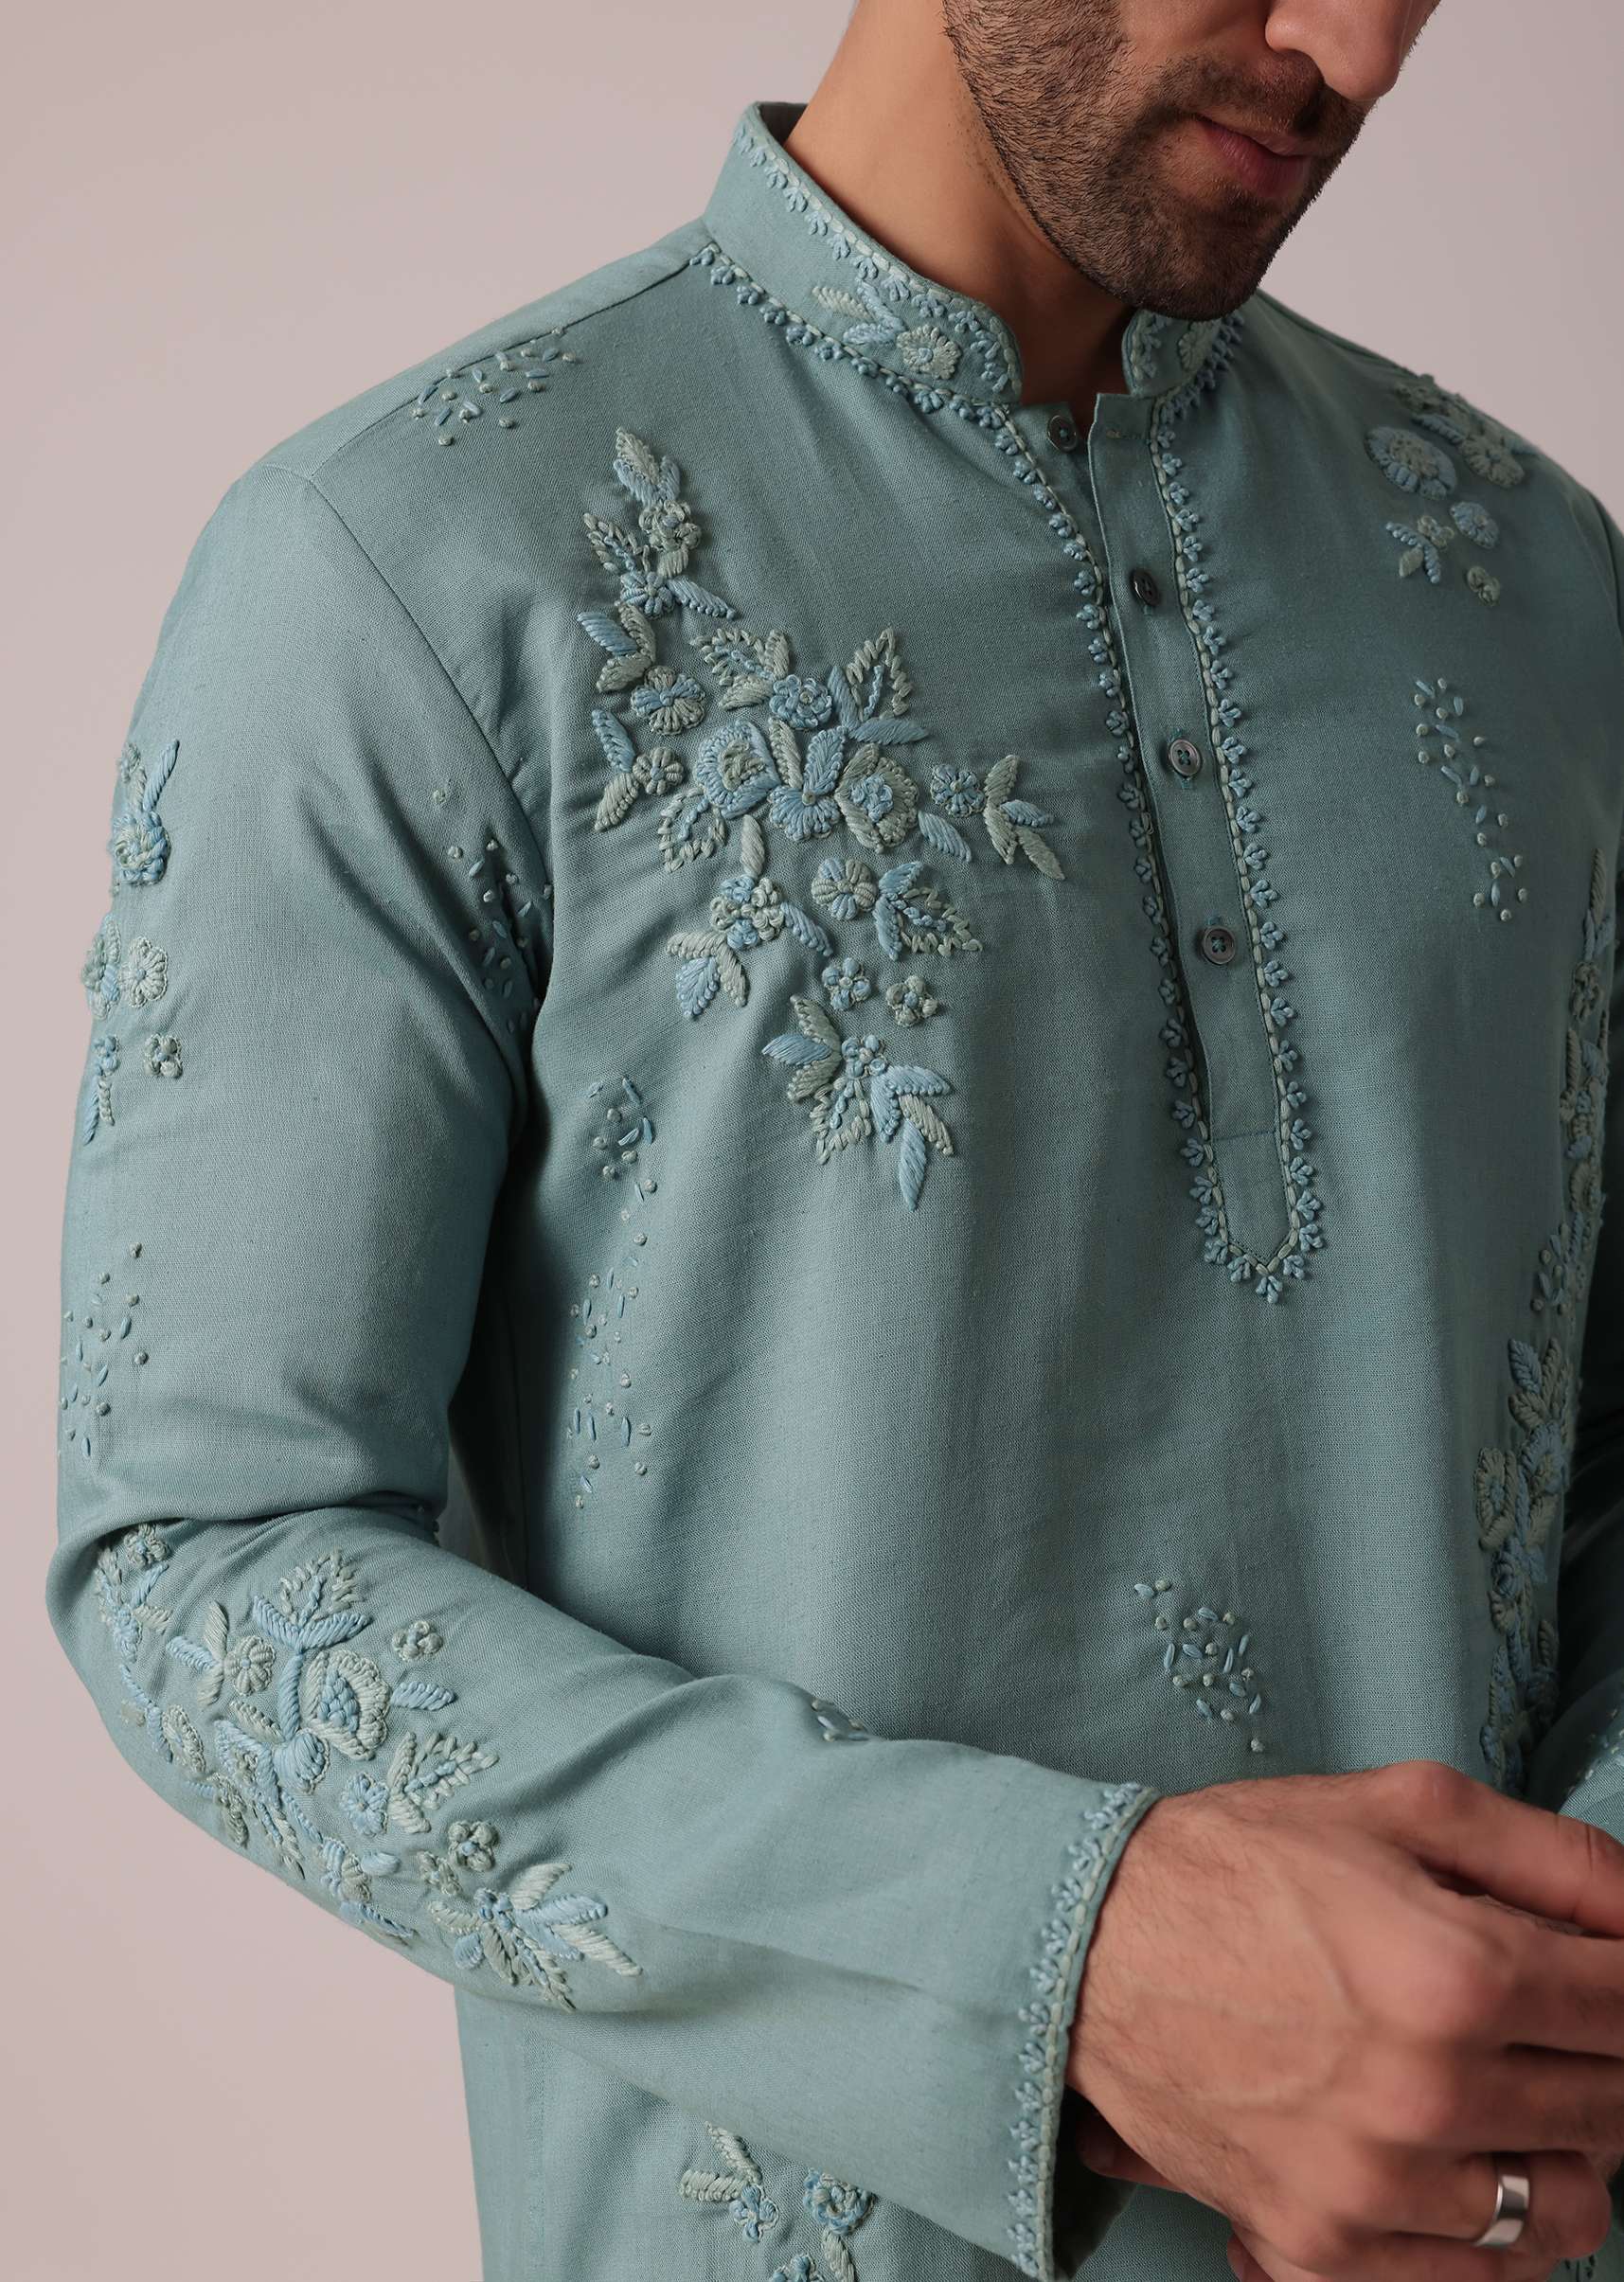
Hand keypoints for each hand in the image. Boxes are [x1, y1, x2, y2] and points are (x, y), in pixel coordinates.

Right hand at [1066, 1760, 1623, 2277]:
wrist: (1088, 1948)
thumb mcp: (1400, 1804)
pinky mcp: (1323, 2249)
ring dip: (1558, 2147)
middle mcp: (1429, 2097)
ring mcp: (1376, 2190)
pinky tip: (1451, 2159)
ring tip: (1503, 2090)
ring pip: (1566, 2211)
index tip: (1611, 1970)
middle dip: (1600, 2052)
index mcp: (1458, 1974)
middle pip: (1615, 2107)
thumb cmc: (1243, 1863)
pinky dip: (1489, 2229)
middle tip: (1546, 2014)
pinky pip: (1478, 2280)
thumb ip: (1554, 1856)